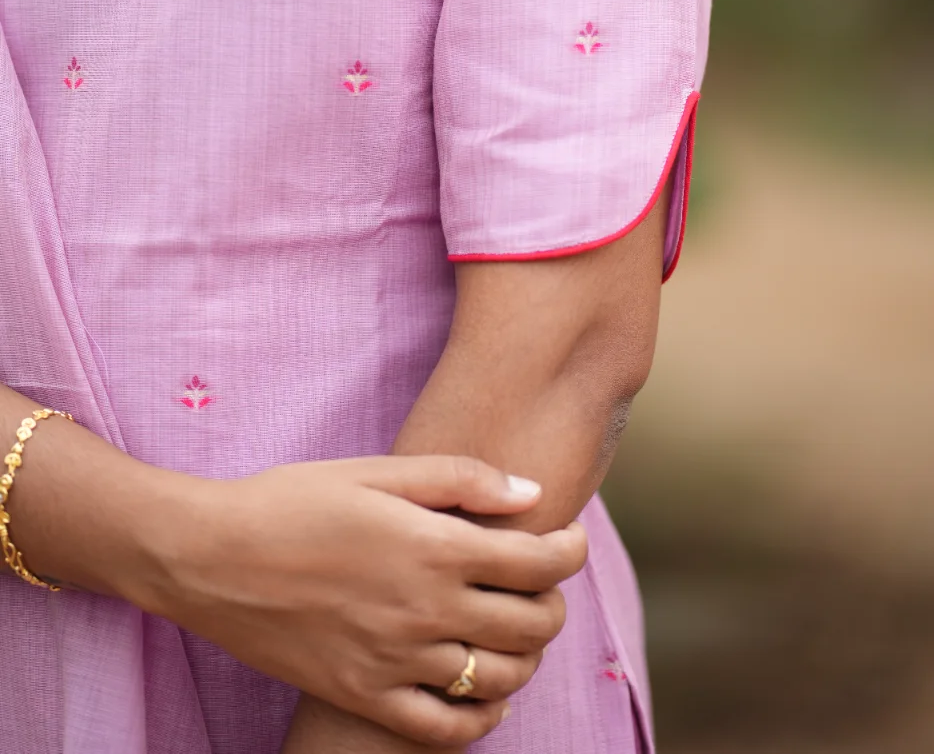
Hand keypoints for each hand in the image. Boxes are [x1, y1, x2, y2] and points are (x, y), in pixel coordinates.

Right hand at [142, 455, 586, 745]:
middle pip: (532, 623)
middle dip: (553, 602)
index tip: (569, 541)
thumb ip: (460, 477)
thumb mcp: (377, 470)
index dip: (569, 551)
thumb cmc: (293, 500)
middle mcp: (425, 610)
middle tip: (541, 583)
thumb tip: (531, 493)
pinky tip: (481, 694)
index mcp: (433, 547)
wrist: (212, 558)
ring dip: (525, 657)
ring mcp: (396, 661)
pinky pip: (446, 730)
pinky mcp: (364, 696)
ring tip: (513, 631)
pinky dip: (480, 719)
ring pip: (500, 679)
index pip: (539, 562)